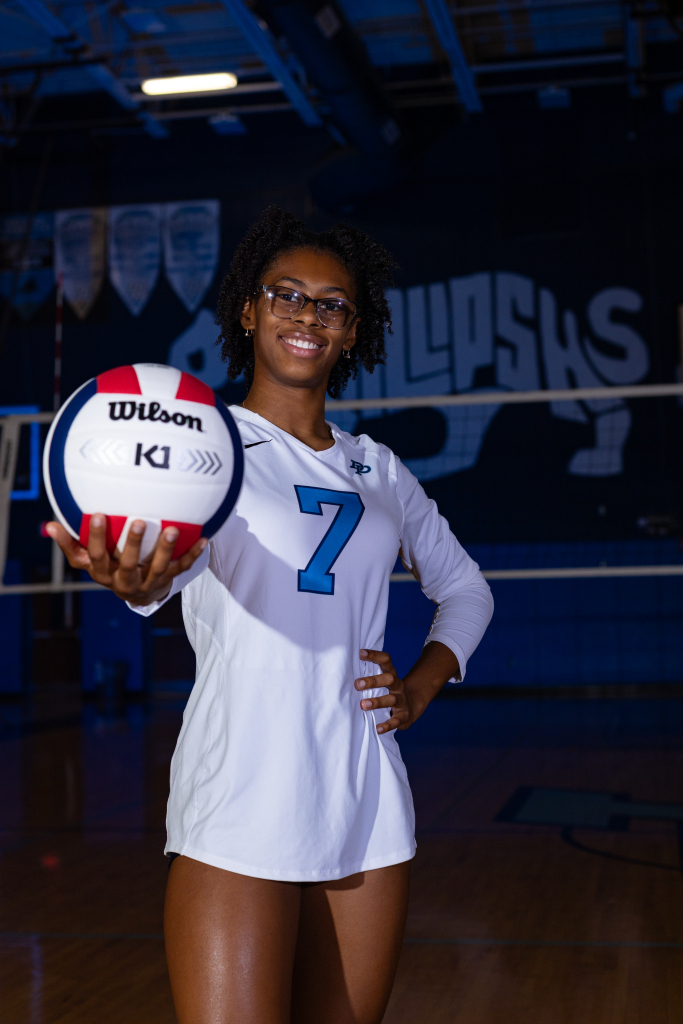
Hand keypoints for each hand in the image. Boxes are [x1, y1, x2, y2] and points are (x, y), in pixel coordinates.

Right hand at [45, 514, 207, 606]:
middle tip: (137, 521)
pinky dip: (193, 554)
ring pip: (158, 568)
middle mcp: (124, 581)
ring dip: (165, 549)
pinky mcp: (168, 581)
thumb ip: (70, 543)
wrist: (138, 595)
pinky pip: (182, 568)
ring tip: (171, 528)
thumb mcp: (87, 560)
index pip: (96, 555)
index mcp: (103, 573)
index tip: (98, 514)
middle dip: (132, 544)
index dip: (96, 537)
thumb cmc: (109, 567)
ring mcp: (148, 583)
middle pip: (128, 564)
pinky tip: (204, 538)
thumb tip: (48, 525)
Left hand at [354, 649, 417, 734]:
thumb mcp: (384, 681)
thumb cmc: (390, 691)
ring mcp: (401, 701)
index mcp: (391, 675)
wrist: (413, 707)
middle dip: (373, 681)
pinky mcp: (404, 716)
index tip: (360, 653)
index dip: (374, 655)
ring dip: (377, 702)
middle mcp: (397, 686)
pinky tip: (378, 728)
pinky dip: (387, 725)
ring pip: (391, 699)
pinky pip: (396, 721)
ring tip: (363, 705)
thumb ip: (370, 675)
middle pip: (389, 679)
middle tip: (357, 684)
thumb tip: (344, 668)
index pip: (386, 661)